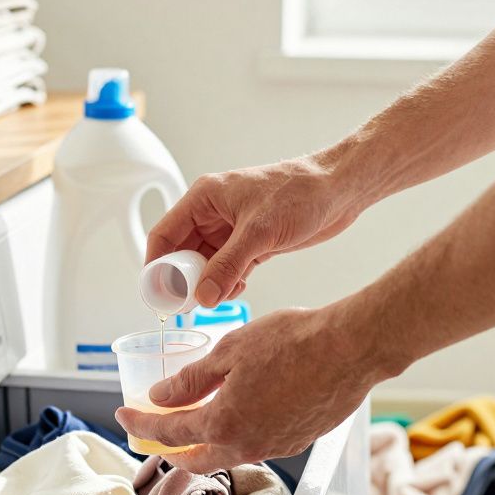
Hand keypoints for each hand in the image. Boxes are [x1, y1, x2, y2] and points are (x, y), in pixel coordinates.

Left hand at [114, 301, 392, 473]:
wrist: (351, 348)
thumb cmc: (296, 342)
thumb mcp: (229, 351)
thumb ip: (191, 380)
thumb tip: (161, 396)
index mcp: (224, 423)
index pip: (168, 432)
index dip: (141, 423)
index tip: (126, 416)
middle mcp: (248, 444)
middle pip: (196, 458)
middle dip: (169, 447)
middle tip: (153, 433)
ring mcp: (275, 446)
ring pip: (228, 453)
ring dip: (204, 442)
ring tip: (192, 420)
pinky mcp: (297, 440)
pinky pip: (255, 444)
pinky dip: (235, 434)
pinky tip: (237, 412)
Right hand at [146, 154, 360, 306]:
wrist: (339, 190)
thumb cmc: (300, 192)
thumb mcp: (259, 232)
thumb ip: (228, 266)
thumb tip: (202, 297)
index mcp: (204, 198)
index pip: (165, 234)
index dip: (156, 264)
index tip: (156, 293)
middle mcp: (213, 213)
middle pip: (182, 252)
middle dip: (185, 279)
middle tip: (191, 303)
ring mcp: (232, 229)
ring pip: (205, 264)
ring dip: (209, 284)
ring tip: (221, 296)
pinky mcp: (251, 243)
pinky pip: (227, 268)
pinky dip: (229, 282)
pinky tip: (238, 288)